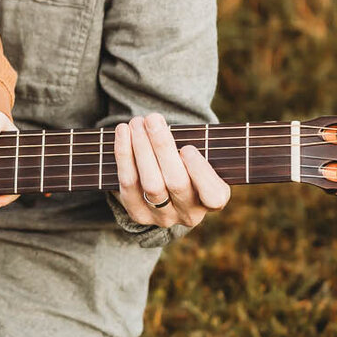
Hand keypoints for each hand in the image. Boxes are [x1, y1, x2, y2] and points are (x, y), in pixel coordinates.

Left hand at [112, 113, 230, 229]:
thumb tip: (169, 128)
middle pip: (176, 183)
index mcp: (213, 201)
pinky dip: (124, 156)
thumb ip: (195, 146)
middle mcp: (190, 214)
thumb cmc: (186, 162)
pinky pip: (128, 185)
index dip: (200, 173)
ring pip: (151, 185)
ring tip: (136, 123)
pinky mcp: (138, 214)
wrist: (163, 184)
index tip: (188, 148)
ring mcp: (163, 217)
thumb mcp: (200, 155)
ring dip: (141, 149)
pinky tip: (123, 132)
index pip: (213, 195)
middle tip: (152, 119)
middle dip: (163, 148)